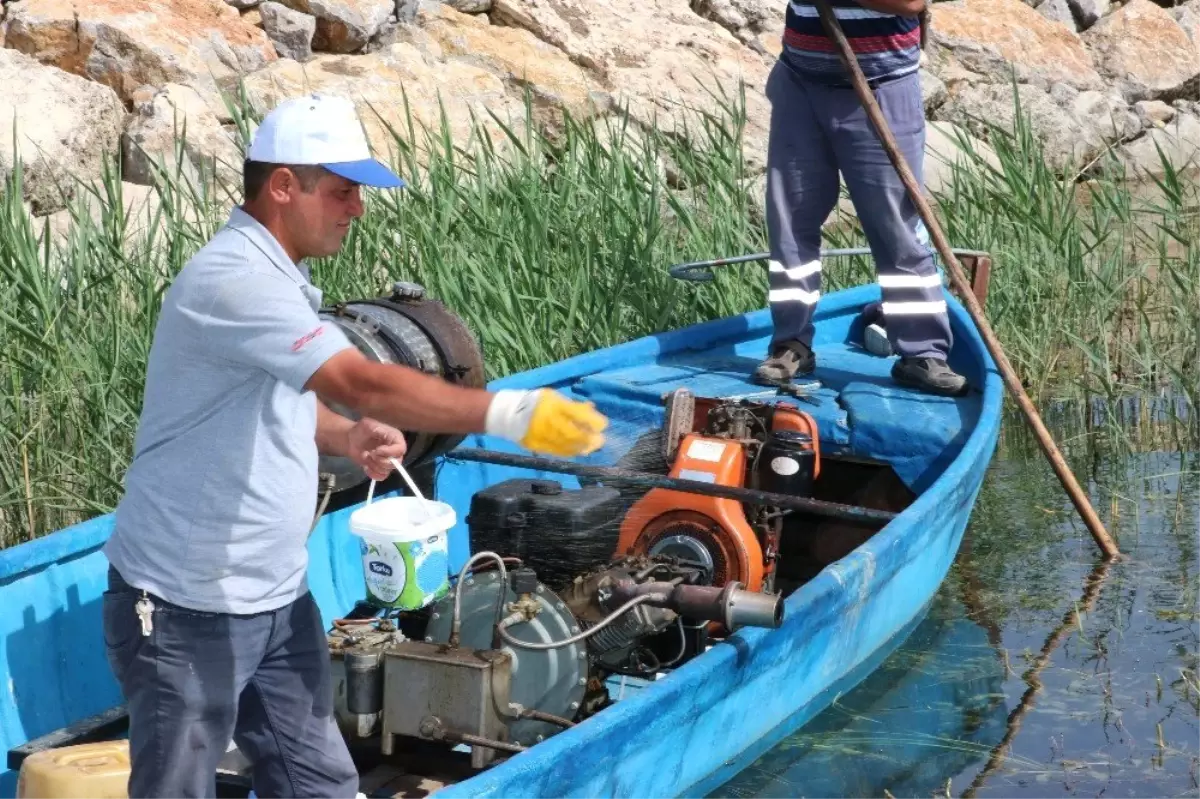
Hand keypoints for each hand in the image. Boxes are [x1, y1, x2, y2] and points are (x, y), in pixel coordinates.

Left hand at [346, 418, 407, 480]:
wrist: (352, 439)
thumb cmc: (361, 430)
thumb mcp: (369, 424)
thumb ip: (378, 430)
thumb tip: (385, 441)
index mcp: (396, 438)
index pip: (401, 449)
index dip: (389, 452)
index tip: (376, 450)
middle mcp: (395, 451)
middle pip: (396, 463)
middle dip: (380, 460)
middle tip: (369, 454)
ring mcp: (388, 461)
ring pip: (387, 471)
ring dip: (373, 465)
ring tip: (365, 456)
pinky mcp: (381, 469)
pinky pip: (381, 477)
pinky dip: (372, 473)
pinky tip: (365, 466)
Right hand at [485, 389, 607, 456]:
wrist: (509, 413)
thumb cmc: (536, 402)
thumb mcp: (554, 397)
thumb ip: (573, 405)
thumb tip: (592, 409)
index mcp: (552, 405)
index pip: (576, 413)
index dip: (592, 421)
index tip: (604, 425)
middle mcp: (547, 420)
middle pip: (572, 433)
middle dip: (588, 438)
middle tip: (600, 441)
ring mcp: (540, 434)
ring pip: (565, 445)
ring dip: (580, 447)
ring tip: (590, 448)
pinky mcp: (535, 444)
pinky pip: (555, 451)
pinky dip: (568, 452)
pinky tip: (576, 451)